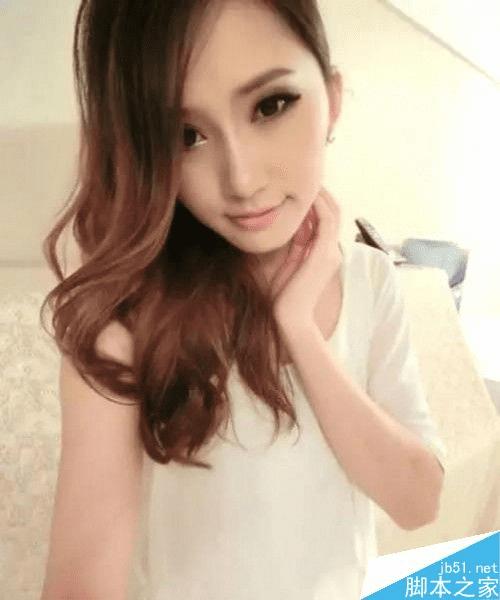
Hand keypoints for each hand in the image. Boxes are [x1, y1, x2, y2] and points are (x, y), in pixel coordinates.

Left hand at [270, 187, 342, 328]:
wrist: (289, 319)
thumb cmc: (283, 298)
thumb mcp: (285, 266)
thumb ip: (289, 247)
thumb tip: (281, 228)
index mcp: (322, 254)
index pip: (323, 220)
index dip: (314, 202)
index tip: (296, 188)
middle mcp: (331, 250)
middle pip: (331, 212)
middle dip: (319, 193)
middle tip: (301, 176)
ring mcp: (330, 251)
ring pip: (332, 212)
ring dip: (320, 194)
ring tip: (304, 178)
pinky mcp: (325, 252)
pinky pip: (326, 219)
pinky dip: (317, 204)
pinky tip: (304, 193)